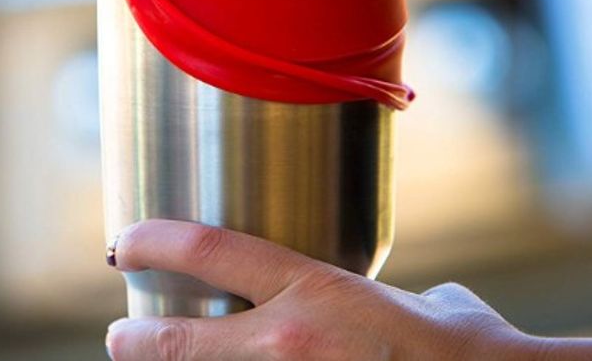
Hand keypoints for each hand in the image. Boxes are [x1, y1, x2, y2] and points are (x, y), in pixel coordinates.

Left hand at [105, 220, 528, 359]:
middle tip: (122, 334)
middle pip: (177, 339)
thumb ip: (401, 296)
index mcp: (315, 289)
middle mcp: (287, 343)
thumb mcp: (429, 305)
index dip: (154, 242)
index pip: (209, 251)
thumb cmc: (469, 351)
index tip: (126, 243)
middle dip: (135, 338)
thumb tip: (411, 303)